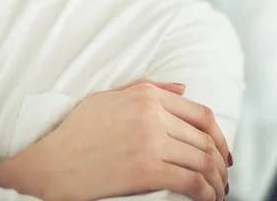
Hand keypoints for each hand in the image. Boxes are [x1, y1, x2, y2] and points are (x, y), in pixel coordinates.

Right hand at [0, 80, 230, 200]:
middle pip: (205, 138)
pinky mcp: (147, 169)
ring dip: (216, 180)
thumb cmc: (78, 131)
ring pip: (202, 160)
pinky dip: (206, 193)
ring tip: (217, 192)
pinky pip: (191, 181)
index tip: (222, 151)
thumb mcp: (110, 97)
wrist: (53, 163)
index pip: (200, 113)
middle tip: (222, 177)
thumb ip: (149, 88)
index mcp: (146, 95)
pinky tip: (207, 200)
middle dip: (220, 161)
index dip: (219, 135)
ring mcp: (151, 140)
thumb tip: (183, 89)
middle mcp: (152, 113)